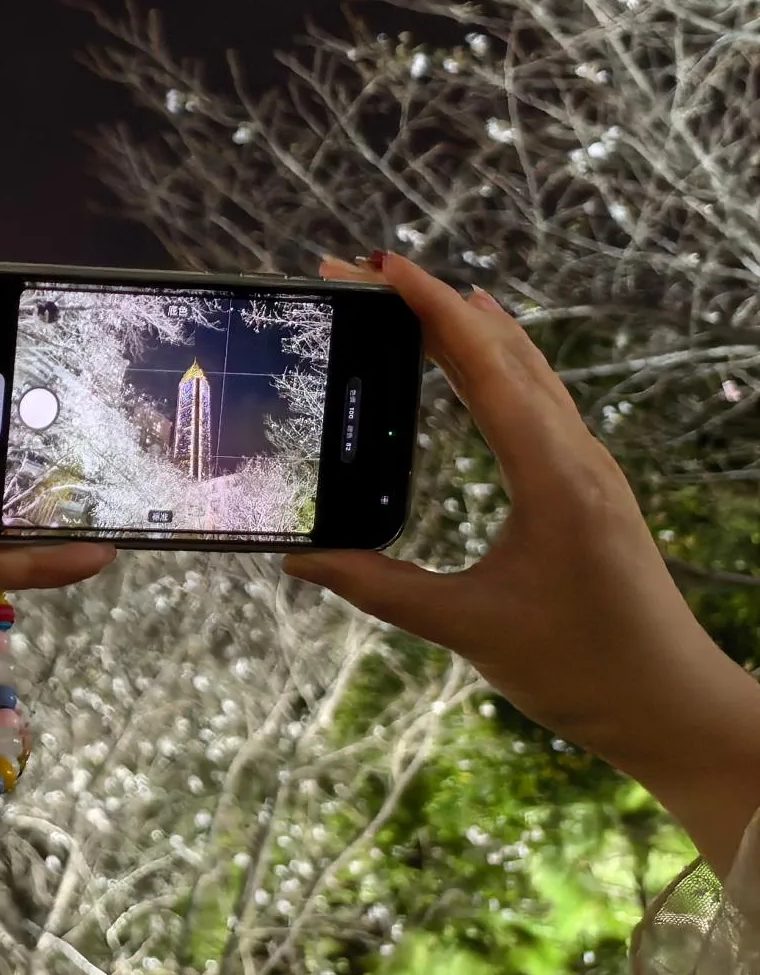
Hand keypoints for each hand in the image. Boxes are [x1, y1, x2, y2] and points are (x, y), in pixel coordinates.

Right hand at [287, 250, 759, 868]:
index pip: (484, 364)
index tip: (374, 265)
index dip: (427, 307)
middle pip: (502, 350)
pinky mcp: (590, 486)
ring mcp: (590, 468)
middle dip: (431, 302)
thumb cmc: (583, 670)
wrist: (675, 709)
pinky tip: (477, 357)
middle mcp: (578, 457)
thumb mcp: (468, 628)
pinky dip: (496, 359)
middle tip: (361, 270)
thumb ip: (379, 589)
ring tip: (406, 295)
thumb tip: (299, 559)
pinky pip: (540, 396)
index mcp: (553, 476)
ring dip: (466, 324)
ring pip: (526, 368)